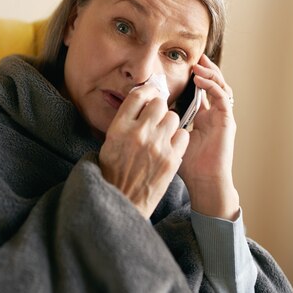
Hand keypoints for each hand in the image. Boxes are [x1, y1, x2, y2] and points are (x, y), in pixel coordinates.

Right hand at [99, 85, 189, 218]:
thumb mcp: (110, 143)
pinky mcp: (172, 159)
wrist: (124, 201)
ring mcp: (157, 146)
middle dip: (159, 108)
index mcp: (120, 128)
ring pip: (173, 117)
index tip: (150, 94)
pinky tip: (171, 145)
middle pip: (158, 103)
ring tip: (163, 134)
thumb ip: (124, 123)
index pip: (138, 96)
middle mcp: (139, 133)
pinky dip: (179, 138)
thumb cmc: (114, 173)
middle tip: (157, 117)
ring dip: (169, 122)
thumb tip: (140, 104)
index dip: (146, 91)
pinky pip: (183, 134)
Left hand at [179, 54, 239, 219]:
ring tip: (197, 65)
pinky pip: (222, 98)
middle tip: (195, 57)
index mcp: (204, 117)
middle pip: (214, 84)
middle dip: (205, 69)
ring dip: (210, 74)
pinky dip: (212, 86)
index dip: (195, 77)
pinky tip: (201, 80)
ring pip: (220, 86)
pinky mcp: (228, 121)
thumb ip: (165, 124)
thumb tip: (146, 112)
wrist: (204, 182)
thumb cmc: (188, 165)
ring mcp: (223, 117)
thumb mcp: (172, 138)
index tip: (183, 66)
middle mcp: (215, 114)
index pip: (201, 90)